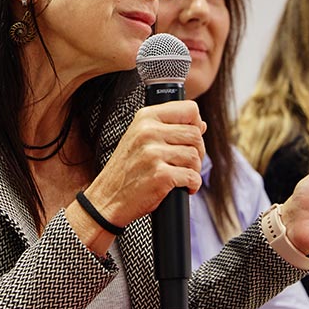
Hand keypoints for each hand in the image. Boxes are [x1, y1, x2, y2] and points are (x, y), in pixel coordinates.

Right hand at [84, 101, 205, 227]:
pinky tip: (183, 188)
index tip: (190, 139)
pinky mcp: (160, 175)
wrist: (107, 198)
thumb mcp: (140, 138)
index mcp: (145, 117)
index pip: (190, 109)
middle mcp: (148, 131)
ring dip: (194, 170)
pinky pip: (192, 177)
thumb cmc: (126, 170)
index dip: (196, 125)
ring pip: (195, 156)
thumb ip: (168, 128)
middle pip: (195, 134)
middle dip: (198, 151)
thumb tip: (201, 125)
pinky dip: (193, 185)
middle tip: (186, 163)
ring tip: (181, 176)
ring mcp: (153, 153)